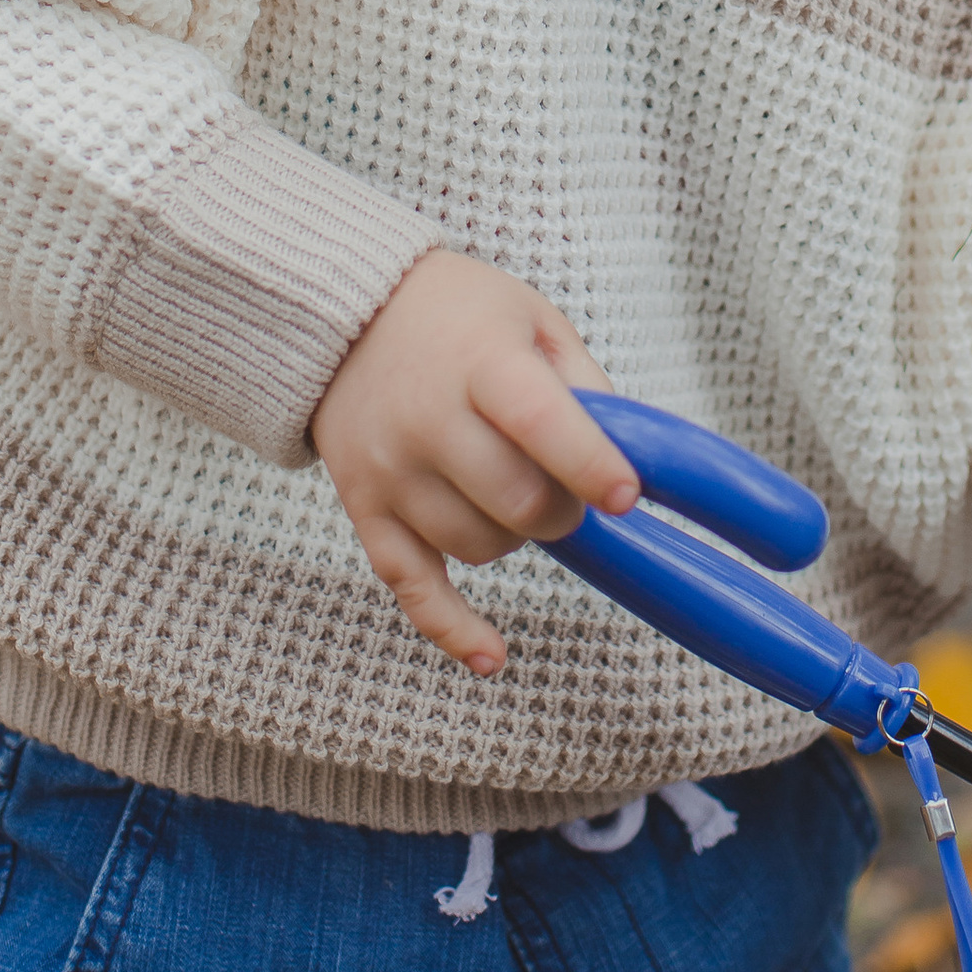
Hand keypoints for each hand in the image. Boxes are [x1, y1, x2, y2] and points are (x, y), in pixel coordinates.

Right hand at [309, 252, 637, 674]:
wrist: (344, 314)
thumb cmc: (457, 313)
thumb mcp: (530, 317)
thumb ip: (581, 381)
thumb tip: (626, 454)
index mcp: (480, 361)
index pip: (540, 422)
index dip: (589, 464)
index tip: (626, 495)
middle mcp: (428, 418)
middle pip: (516, 502)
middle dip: (563, 510)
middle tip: (570, 488)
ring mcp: (390, 469)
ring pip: (477, 546)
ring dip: (516, 536)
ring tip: (513, 492)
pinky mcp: (365, 508)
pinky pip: (411, 586)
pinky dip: (453, 628)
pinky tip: (492, 657)